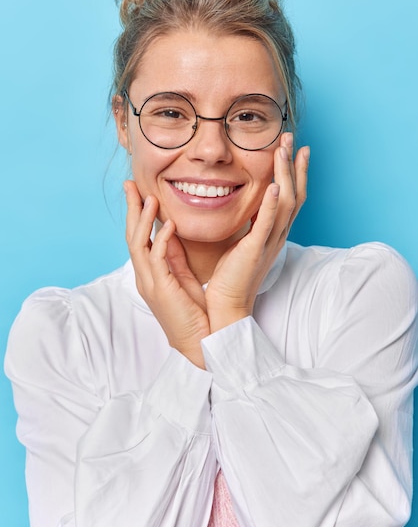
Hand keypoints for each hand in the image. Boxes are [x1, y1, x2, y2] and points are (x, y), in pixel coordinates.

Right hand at [124, 182, 209, 367]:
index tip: (138, 191)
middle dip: (131, 209)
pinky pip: (157, 259)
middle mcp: (145, 276)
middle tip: (130, 184)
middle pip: (131, 235)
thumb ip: (174, 255)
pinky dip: (161, 239)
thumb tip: (171, 231)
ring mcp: (149, 283)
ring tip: (150, 198)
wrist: (200, 342)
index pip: (138, 236)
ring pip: (138, 244)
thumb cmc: (195, 312)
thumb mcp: (182, 276)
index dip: (137, 213)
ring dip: (143, 220)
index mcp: (150, 272)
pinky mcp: (160, 289)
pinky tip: (168, 224)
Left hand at [205, 133, 309, 330]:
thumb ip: (246, 222)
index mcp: (273, 232)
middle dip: (294, 165)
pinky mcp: (256, 250)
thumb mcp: (241, 241)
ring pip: (285, 203)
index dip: (293, 172)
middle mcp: (277, 235)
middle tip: (292, 138)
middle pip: (294, 194)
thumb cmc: (230, 275)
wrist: (228, 305)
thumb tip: (242, 202)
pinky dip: (272, 204)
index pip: (288, 196)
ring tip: (284, 150)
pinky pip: (267, 223)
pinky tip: (274, 185)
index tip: (293, 149)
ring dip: (286, 175)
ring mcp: (269, 242)